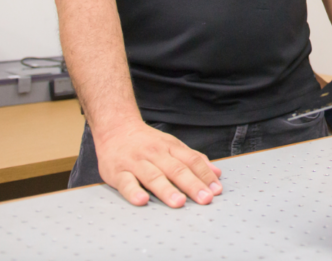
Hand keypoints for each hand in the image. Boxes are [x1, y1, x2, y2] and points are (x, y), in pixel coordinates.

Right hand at [93, 120, 222, 206]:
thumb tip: (216, 173)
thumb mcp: (172, 145)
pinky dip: (134, 192)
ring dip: (167, 190)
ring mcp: (136, 163)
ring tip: (179, 202)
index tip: (216, 190)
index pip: (191, 161)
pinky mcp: (117, 172)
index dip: (205, 175)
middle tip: (205, 199)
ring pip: (153, 176)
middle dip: (192, 185)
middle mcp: (155, 154)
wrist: (115, 128)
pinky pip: (126, 183)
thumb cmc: (147, 141)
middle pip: (176, 169)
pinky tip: (142, 200)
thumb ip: (193, 158)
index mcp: (170, 147)